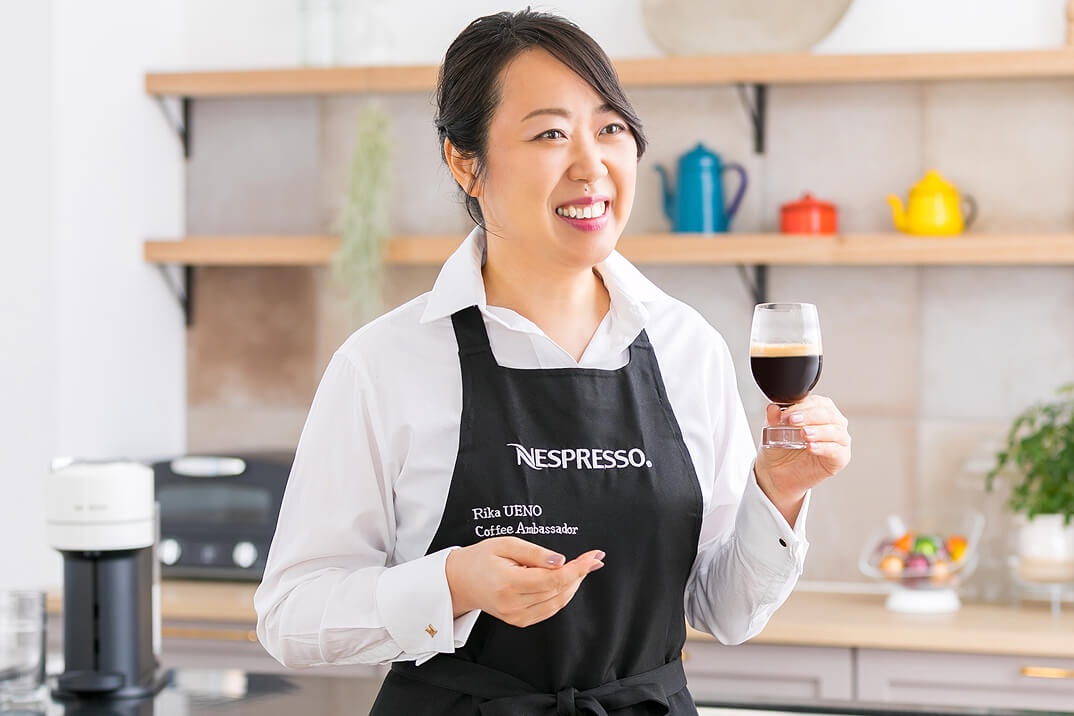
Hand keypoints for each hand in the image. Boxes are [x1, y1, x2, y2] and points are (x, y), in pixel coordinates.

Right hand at [445, 537, 604, 626]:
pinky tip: (566, 581)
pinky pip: (549, 610)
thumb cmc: (481, 558)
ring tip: (581, 567)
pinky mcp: (519, 621)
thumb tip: (560, 561)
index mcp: (508, 583)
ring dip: (574, 585)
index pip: (553, 579)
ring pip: (557, 603)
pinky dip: (562, 595)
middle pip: (558, 591)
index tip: (593, 556)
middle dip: (580, 574)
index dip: (577, 568)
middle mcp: (513, 604)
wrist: (460, 581)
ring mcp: (516, 616)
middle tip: (592, 559)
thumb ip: (534, 553)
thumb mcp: (505, 544)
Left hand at [754, 394, 850, 520]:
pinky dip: (824, 447)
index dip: (801, 406)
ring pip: (836, 430)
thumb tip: (772, 407)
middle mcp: (833, 422)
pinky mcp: (841, 457)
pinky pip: (837, 450)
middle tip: (792, 420)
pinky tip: (811, 447)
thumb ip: (773, 419)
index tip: (785, 413)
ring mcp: (839, 440)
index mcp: (819, 411)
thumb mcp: (773, 431)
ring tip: (804, 434)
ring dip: (819, 430)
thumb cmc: (781, 448)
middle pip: (828, 414)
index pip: (816, 402)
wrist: (779, 473)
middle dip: (809, 416)